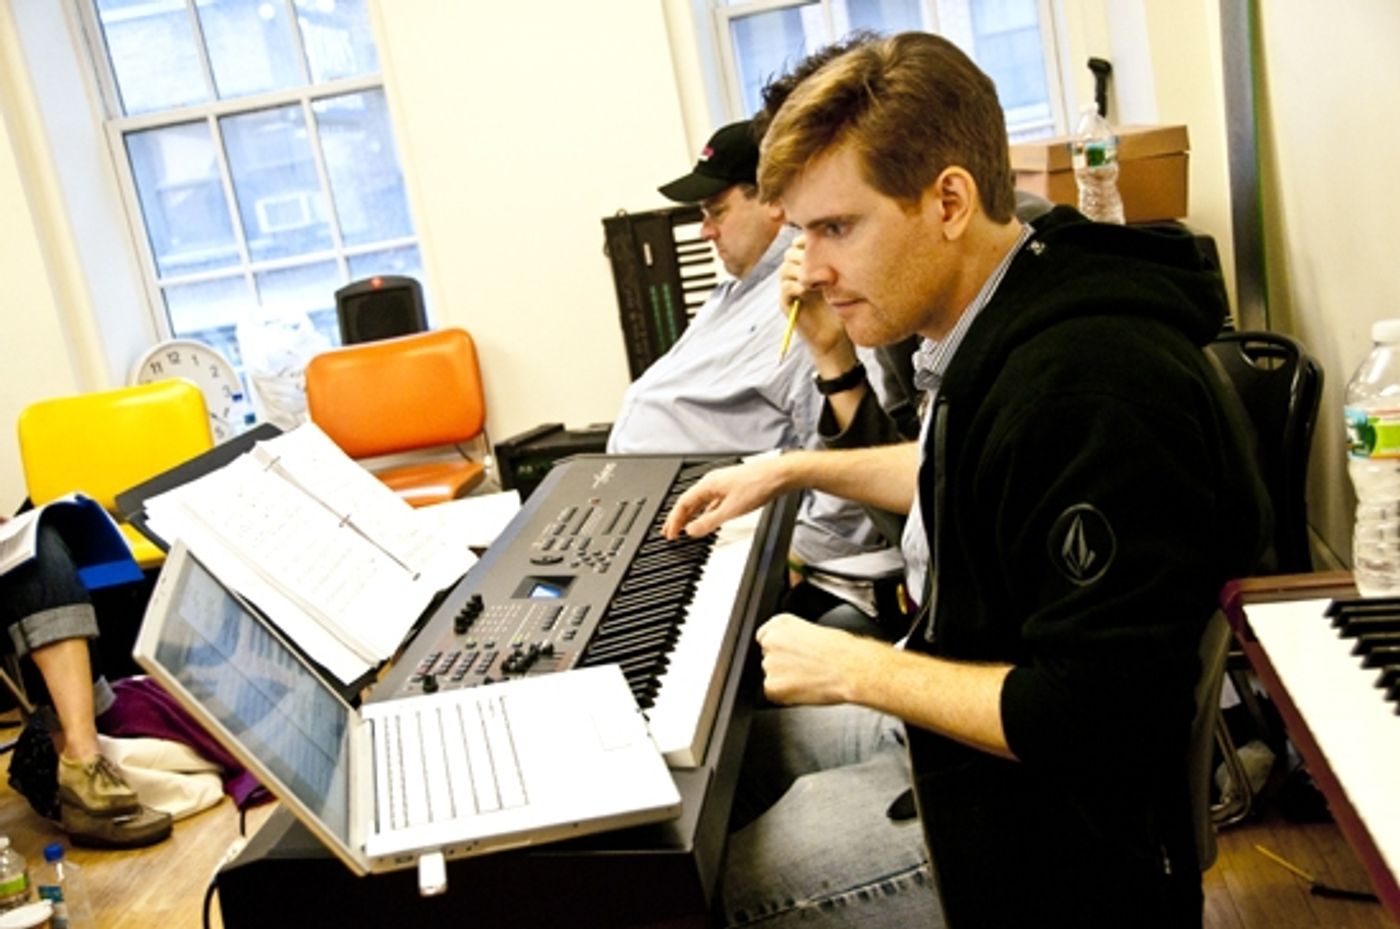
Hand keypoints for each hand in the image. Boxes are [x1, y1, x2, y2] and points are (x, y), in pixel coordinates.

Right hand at [660, 456, 791, 539]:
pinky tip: (707, 518)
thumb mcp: (731, 510)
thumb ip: (709, 522)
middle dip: (678, 518)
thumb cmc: (758, 485)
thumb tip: (692, 530)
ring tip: (683, 527)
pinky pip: (711, 502)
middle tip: (670, 532)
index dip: (674, 520)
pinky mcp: (732, 488)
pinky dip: (704, 512)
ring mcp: (722, 485)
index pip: (683, 503)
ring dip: (690, 515)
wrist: (779, 475)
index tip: (670, 533)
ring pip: (700, 502)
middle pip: (689, 502)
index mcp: (708, 484)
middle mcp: (712, 482)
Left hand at [755, 613, 869, 705]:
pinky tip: (805, 689)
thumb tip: (792, 649)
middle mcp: (771, 641)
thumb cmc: (843, 651)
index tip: (790, 655)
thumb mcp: (815, 630)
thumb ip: (795, 638)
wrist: (852, 669)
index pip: (766, 637)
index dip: (781, 649)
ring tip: (808, 679)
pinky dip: (787, 695)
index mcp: (780, 623)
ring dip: (785, 679)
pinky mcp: (772, 686)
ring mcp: (769, 664)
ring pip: (772, 675)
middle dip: (783, 664)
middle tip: (804, 669)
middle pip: (768, 656)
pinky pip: (774, 693)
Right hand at [779, 236, 857, 367]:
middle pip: (790, 254)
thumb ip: (836, 262)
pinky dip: (796, 286)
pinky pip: (786, 288)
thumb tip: (839, 240)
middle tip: (824, 267)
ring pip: (786, 269)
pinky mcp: (786, 304)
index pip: (798, 245)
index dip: (806, 241)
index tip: (822, 245)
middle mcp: (796, 276)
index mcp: (808, 267)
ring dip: (801, 270)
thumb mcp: (843, 281)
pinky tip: (810, 290)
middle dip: (804, 256)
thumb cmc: (844, 308)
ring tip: (818, 280)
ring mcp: (790, 290)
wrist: (836, 338)